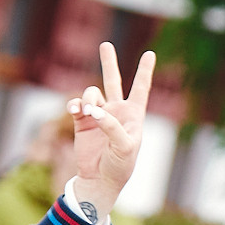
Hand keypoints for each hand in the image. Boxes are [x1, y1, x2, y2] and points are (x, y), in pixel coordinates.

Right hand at [68, 43, 156, 217]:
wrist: (99, 179)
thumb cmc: (120, 166)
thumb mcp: (125, 147)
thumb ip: (113, 127)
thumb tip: (95, 110)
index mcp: (134, 115)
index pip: (141, 89)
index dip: (145, 71)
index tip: (150, 53)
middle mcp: (116, 111)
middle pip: (113, 81)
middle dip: (109, 63)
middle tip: (106, 45)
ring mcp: (98, 115)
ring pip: (91, 93)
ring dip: (88, 99)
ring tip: (87, 113)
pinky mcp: (82, 121)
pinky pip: (76, 104)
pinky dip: (74, 105)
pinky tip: (74, 111)